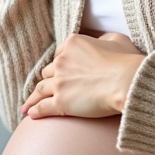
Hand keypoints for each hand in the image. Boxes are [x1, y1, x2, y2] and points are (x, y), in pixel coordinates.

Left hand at [20, 32, 145, 119]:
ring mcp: (60, 82)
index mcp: (73, 44)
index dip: (60, 64)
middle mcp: (62, 61)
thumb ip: (103, 39)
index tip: (58, 72)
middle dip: (48, 80)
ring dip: (33, 98)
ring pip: (40, 89)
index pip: (60, 54)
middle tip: (42, 89)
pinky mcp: (61, 102)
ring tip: (27, 106)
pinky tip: (31, 115)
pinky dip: (35, 111)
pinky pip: (43, 107)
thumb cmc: (126, 61)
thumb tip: (100, 42)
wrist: (127, 82)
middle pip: (49, 72)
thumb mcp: (116, 39)